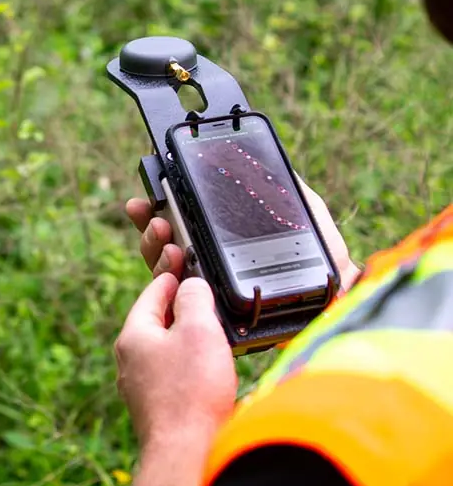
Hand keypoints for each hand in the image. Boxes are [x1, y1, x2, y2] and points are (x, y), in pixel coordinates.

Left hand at [114, 274, 236, 485]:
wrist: (185, 451)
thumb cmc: (190, 392)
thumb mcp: (198, 329)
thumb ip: (194, 299)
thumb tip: (190, 286)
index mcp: (133, 336)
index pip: (151, 295)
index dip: (170, 277)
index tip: (181, 266)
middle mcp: (129, 361)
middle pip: (154, 323)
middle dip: (177, 309)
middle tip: (201, 298)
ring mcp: (140, 387)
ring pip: (162, 350)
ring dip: (184, 339)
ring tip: (208, 333)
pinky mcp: (156, 408)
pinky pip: (170, 375)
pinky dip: (186, 365)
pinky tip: (205, 370)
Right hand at [124, 176, 360, 291]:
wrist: (339, 303)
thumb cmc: (330, 266)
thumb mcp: (310, 218)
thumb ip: (293, 194)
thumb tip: (275, 167)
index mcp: (229, 245)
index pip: (185, 226)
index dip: (160, 211)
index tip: (145, 200)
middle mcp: (214, 270)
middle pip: (167, 247)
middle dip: (151, 227)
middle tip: (149, 213)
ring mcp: (212, 295)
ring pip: (167, 271)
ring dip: (155, 249)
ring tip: (161, 231)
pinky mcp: (215, 318)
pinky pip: (180, 300)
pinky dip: (168, 280)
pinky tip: (171, 263)